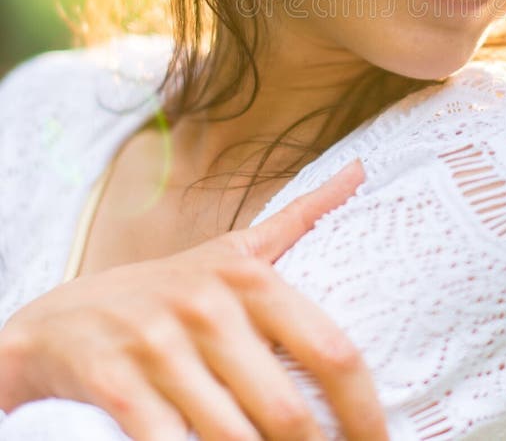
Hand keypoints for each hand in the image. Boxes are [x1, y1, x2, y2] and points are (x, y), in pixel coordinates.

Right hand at [0, 160, 386, 440]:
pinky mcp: (117, 384)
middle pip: (287, 409)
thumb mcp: (235, 249)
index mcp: (250, 277)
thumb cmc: (171, 288)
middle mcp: (209, 308)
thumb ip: (302, 216)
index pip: (330, 349)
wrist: (62, 318)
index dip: (363, 409)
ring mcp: (160, 347)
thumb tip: (360, 169)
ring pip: (234, 438)